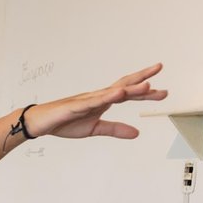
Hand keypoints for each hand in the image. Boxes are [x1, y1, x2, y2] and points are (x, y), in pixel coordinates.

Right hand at [26, 64, 166, 140]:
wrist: (40, 123)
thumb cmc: (64, 122)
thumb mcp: (95, 129)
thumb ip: (116, 129)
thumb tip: (137, 133)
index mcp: (103, 101)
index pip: (128, 94)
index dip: (145, 92)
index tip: (163, 91)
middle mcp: (98, 96)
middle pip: (123, 84)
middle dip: (142, 77)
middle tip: (159, 68)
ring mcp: (87, 100)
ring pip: (112, 91)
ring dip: (130, 88)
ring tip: (147, 85)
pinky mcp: (76, 106)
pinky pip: (94, 101)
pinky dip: (107, 97)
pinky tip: (119, 94)